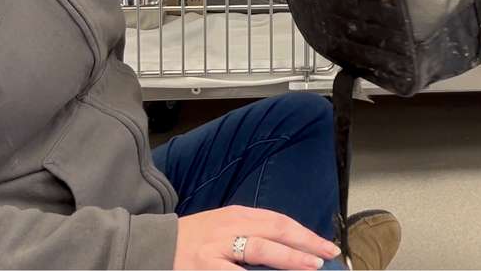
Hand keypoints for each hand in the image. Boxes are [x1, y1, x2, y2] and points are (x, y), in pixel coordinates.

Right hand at [173, 205, 340, 269]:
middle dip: (305, 243)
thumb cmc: (192, 242)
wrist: (152, 249)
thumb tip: (287, 246)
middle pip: (275, 231)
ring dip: (289, 259)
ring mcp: (216, 250)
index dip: (304, 234)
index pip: (278, 221)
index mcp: (235, 215)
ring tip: (311, 265)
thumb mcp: (222, 229)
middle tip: (328, 254)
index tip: (325, 246)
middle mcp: (228, 227)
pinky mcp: (206, 269)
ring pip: (260, 250)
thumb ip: (251, 234)